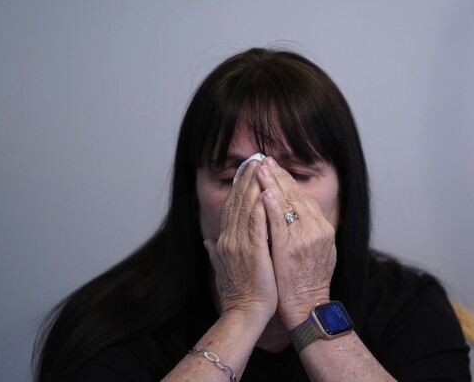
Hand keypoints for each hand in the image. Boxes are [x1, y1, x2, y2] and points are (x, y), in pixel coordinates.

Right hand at [204, 160, 277, 320]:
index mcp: (224, 242)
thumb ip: (215, 253)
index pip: (231, 208)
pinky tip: (266, 192)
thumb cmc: (237, 295)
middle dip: (246, 178)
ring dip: (254, 185)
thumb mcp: (222, 269)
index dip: (238, 187)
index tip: (246, 171)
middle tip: (256, 159)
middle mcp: (229, 239)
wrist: (242, 314)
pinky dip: (261, 207)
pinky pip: (257, 225)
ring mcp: (240, 245)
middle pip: (237, 202)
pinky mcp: (253, 252)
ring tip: (262, 167)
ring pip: (247, 208)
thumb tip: (207, 242)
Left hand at [257, 157, 336, 328]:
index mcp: (321, 229)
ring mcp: (303, 239)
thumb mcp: (318, 252)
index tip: (274, 168)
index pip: (302, 198)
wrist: (306, 306)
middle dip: (278, 175)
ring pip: (287, 204)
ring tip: (260, 167)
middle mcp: (315, 230)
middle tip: (264, 159)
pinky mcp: (289, 249)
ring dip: (272, 183)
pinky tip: (264, 192)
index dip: (287, 181)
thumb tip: (298, 215)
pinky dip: (272, 205)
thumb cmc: (308, 282)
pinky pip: (279, 222)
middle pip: (295, 195)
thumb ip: (308, 232)